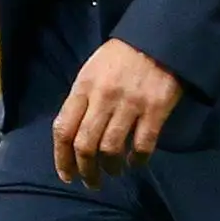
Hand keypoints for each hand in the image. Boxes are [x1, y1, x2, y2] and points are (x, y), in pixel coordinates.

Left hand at [52, 38, 181, 185]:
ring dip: (110, 168)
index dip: (62, 158)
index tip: (67, 175)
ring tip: (114, 172)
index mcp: (83, 88)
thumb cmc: (121, 57)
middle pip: (85, 145)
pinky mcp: (156, 109)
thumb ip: (82, 101)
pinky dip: (138, 160)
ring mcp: (130, 104)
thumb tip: (73, 137)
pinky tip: (136, 162)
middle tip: (92, 182)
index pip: (63, 129)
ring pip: (111, 148)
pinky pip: (143, 144)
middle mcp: (103, 97)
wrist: (157, 38)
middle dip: (85, 171)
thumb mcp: (92, 71)